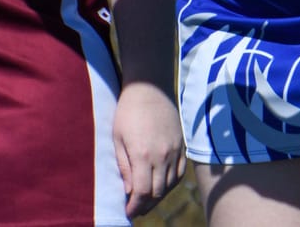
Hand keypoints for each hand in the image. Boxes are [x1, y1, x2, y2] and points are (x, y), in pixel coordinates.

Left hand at [113, 80, 185, 216]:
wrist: (150, 87)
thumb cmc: (127, 111)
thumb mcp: (117, 138)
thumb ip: (124, 167)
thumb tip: (129, 192)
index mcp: (142, 154)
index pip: (142, 193)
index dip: (135, 207)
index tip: (128, 212)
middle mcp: (162, 155)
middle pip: (157, 192)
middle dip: (145, 205)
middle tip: (135, 209)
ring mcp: (175, 150)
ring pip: (169, 185)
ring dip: (158, 196)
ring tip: (146, 200)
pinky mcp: (182, 144)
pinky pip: (180, 173)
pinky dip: (171, 184)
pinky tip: (161, 186)